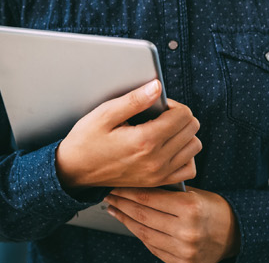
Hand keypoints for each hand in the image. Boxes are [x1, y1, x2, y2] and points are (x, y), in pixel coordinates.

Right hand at [55, 80, 200, 189]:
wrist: (75, 170)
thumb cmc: (86, 140)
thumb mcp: (105, 114)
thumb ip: (134, 100)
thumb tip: (157, 87)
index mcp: (145, 140)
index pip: (183, 115)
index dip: (173, 104)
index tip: (158, 105)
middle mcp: (156, 160)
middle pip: (191, 129)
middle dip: (180, 116)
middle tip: (160, 115)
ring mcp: (158, 174)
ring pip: (194, 147)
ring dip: (184, 134)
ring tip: (165, 130)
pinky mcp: (157, 182)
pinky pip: (188, 169)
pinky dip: (185, 156)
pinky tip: (170, 148)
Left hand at [104, 187, 239, 262]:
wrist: (235, 234)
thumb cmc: (213, 209)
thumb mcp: (194, 194)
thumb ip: (168, 193)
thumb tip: (135, 186)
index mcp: (191, 208)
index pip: (149, 198)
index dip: (128, 191)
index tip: (116, 185)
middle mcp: (187, 231)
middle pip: (143, 216)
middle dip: (122, 204)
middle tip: (110, 195)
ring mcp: (184, 250)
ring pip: (144, 233)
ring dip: (126, 220)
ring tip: (115, 209)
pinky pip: (153, 247)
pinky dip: (140, 235)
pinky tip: (131, 224)